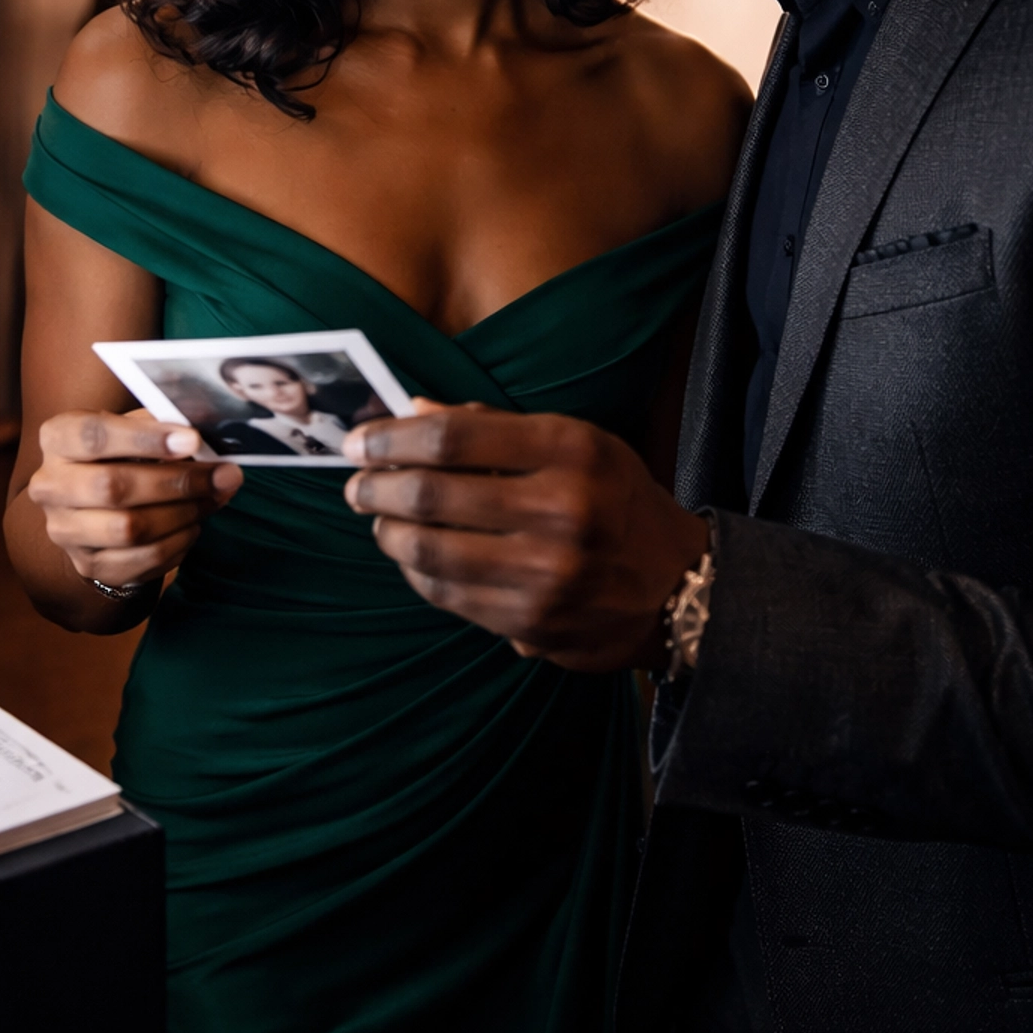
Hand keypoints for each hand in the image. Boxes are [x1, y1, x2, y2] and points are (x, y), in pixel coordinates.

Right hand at [29, 407, 241, 592]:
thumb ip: (160, 427)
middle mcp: (50, 485)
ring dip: (183, 513)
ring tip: (214, 498)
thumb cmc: (120, 455)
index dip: (146, 438)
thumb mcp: (132, 428)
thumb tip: (205, 442)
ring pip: (129, 528)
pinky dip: (178, 542)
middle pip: (113, 486)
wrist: (95, 507)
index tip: (193, 440)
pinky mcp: (88, 565)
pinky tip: (194, 525)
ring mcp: (64, 530)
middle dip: (176, 481)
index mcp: (58, 438)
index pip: (95, 435)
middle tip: (220, 475)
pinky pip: (141, 559)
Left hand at [343, 404, 708, 672]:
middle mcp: (561, 511)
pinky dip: (416, 572)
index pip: (456, 435)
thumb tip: (413, 408)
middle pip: (433, 493)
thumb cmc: (613, 500)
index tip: (361, 440)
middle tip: (356, 483)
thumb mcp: (575, 443)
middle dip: (377, 486)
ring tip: (379, 518)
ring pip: (430, 551)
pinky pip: (447, 596)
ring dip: (389, 532)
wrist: (677, 587)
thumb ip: (495, 426)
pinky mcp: (531, 624)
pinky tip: (411, 556)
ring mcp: (546, 574)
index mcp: (571, 451)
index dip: (394, 437)